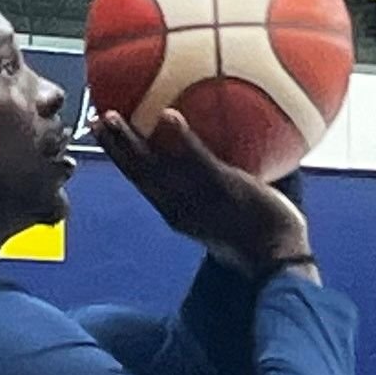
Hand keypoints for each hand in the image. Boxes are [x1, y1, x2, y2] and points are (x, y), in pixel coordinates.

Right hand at [101, 107, 311, 275]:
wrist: (280, 259)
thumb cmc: (264, 233)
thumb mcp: (231, 211)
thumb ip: (224, 181)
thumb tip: (239, 144)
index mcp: (177, 213)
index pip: (143, 182)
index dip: (121, 160)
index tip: (105, 137)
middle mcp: (178, 208)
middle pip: (137, 174)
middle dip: (113, 148)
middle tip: (95, 120)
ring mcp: (197, 198)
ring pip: (153, 168)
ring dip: (128, 142)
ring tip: (110, 116)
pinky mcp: (221, 188)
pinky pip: (197, 160)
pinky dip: (181, 139)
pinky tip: (168, 115)